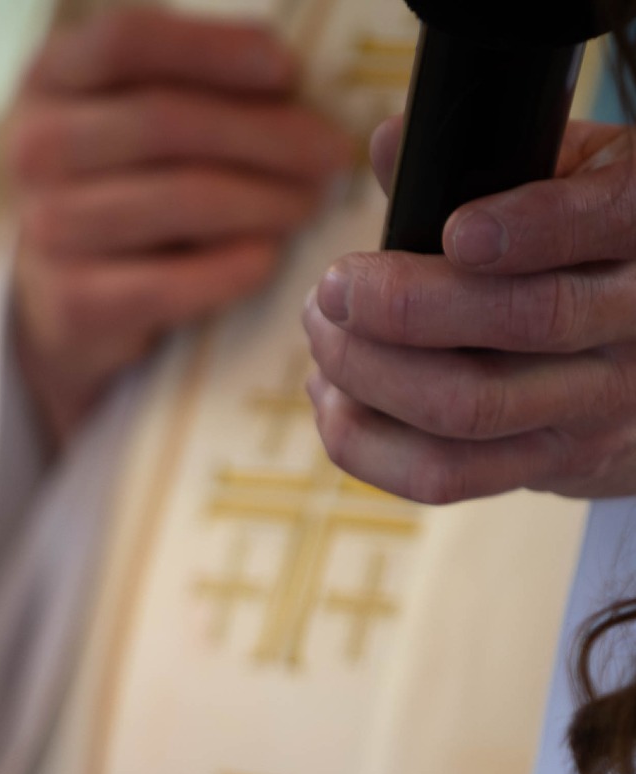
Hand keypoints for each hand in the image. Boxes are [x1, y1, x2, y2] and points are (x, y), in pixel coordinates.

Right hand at [9, 9, 351, 447]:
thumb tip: (297, 83)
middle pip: (162, 123)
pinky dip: (229, 269)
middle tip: (329, 153)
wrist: (58, 300)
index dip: (213, 50)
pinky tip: (266, 259)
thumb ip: (192, 84)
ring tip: (308, 204)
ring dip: (261, 201)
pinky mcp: (69, 303)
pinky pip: (168, 282)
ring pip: (175, 200)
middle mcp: (33, 151)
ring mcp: (44, 231)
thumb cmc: (119, 185)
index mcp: (49, 80)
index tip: (287, 69)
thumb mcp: (133, 114)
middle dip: (264, 136)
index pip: (126, 43)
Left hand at [305, 119, 635, 502]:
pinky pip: (440, 476)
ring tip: (321, 332)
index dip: (533, 228)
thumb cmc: (589, 245)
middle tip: (333, 286)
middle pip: (525, 321)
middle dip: (406, 305)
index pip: (607, 221)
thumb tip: (391, 142)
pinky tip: (330, 394)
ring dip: (368, 373)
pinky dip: (364, 439)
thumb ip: (487, 160)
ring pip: (468, 408)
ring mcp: (596, 407)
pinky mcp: (547, 467)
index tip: (458, 231)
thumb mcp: (570, 178)